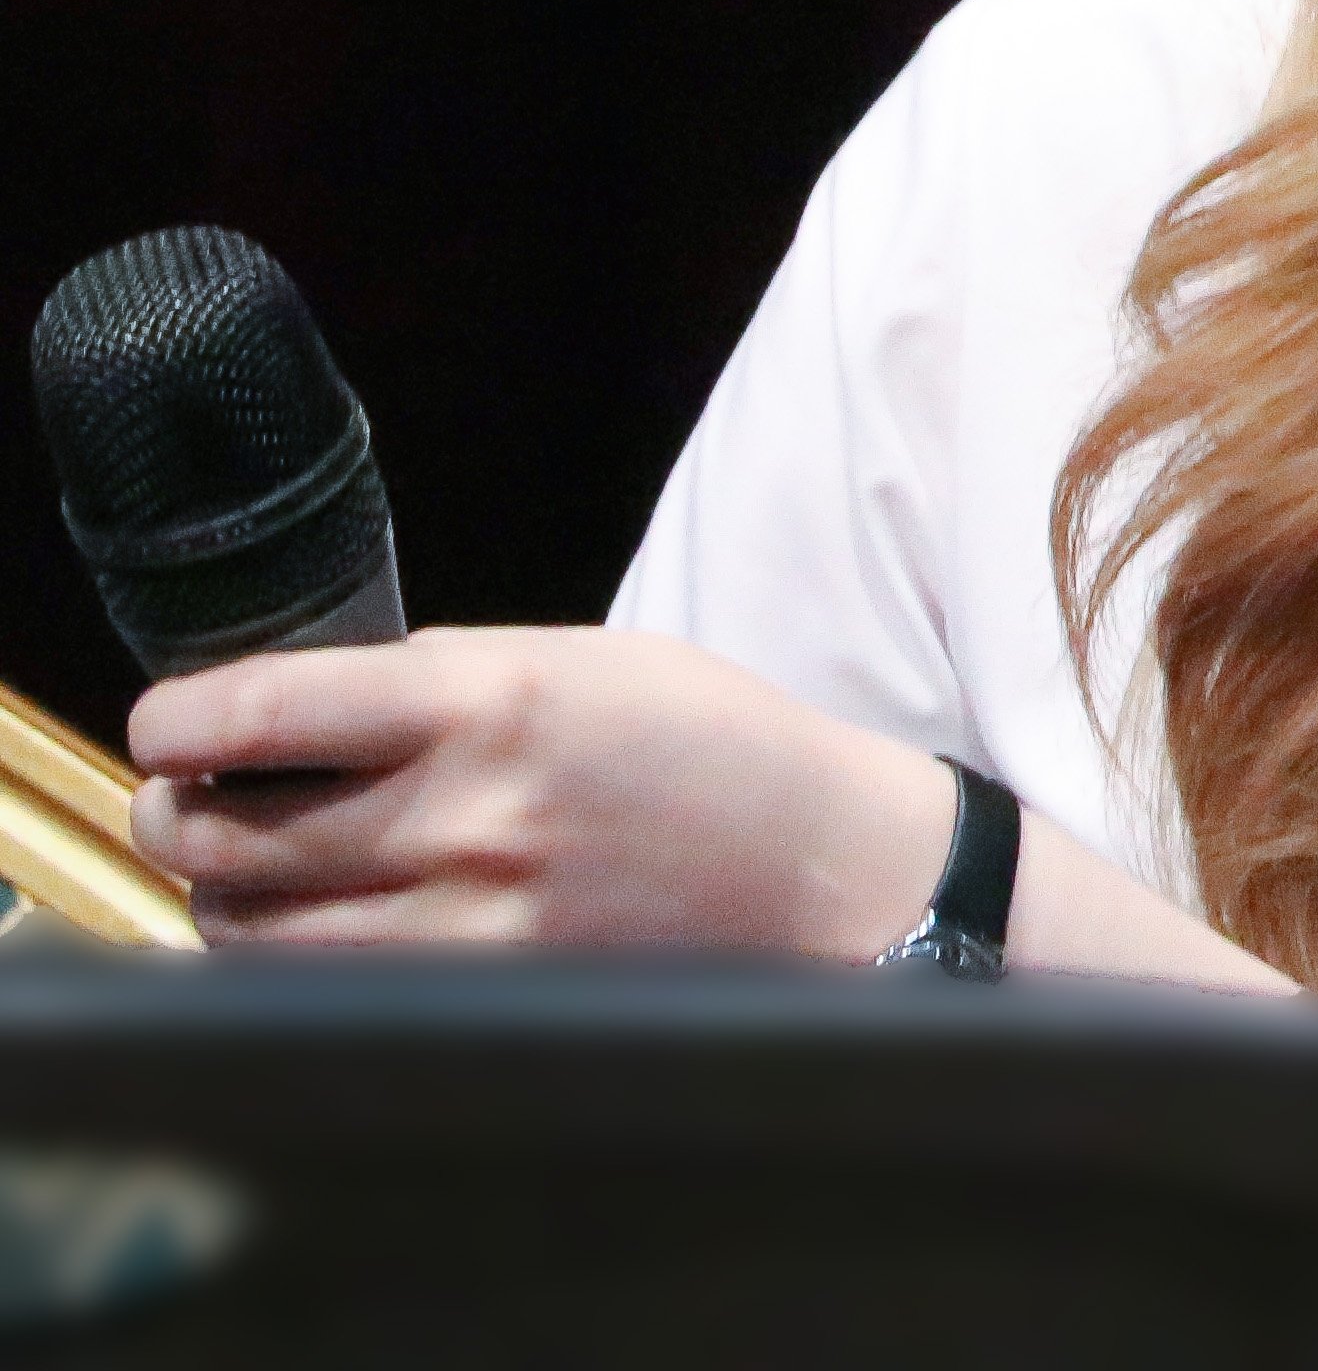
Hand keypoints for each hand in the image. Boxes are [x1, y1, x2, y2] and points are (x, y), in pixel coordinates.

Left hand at [125, 626, 952, 954]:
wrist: (814, 858)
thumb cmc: (705, 740)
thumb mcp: (577, 660)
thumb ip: (443, 681)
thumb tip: (308, 710)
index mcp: (493, 699)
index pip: (268, 712)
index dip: (180, 719)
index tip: (164, 721)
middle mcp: (468, 815)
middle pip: (227, 841)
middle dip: (176, 816)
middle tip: (181, 797)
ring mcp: (475, 922)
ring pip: (256, 937)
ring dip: (224, 901)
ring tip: (247, 868)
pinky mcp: (487, 996)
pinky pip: (330, 994)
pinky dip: (296, 962)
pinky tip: (321, 925)